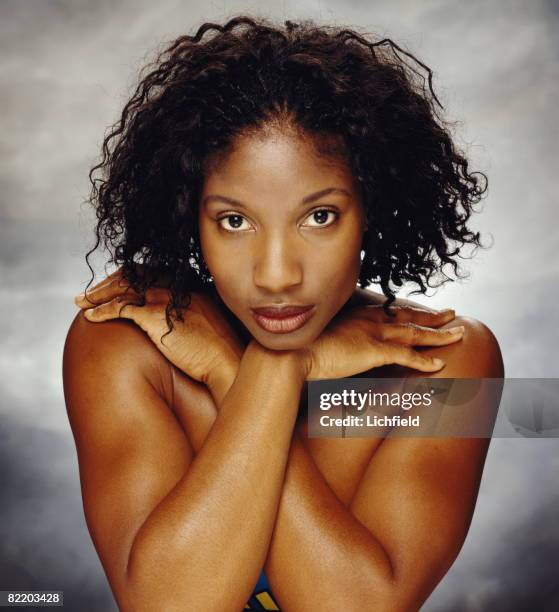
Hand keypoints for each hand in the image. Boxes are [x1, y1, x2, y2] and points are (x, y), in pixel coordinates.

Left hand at [74, 268, 243, 396]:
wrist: (227, 362)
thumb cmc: (221, 351)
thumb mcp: (209, 324)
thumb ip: (194, 315)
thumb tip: (184, 325)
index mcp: (187, 286)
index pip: (150, 271)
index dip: (128, 277)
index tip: (115, 287)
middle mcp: (175, 287)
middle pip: (132, 275)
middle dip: (107, 282)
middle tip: (90, 293)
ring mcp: (164, 300)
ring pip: (122, 288)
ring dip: (97, 294)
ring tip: (81, 302)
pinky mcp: (154, 316)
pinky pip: (120, 308)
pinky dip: (101, 310)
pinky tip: (90, 317)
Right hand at [302, 304, 462, 379]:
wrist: (291, 355)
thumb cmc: (299, 352)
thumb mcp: (319, 343)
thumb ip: (333, 346)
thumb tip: (335, 355)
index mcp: (354, 317)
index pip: (387, 312)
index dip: (406, 312)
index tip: (418, 311)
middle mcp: (366, 321)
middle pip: (407, 316)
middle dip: (431, 316)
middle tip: (450, 313)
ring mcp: (372, 334)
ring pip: (415, 332)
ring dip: (439, 334)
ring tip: (459, 333)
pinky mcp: (374, 350)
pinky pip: (407, 356)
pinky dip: (425, 361)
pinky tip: (441, 364)